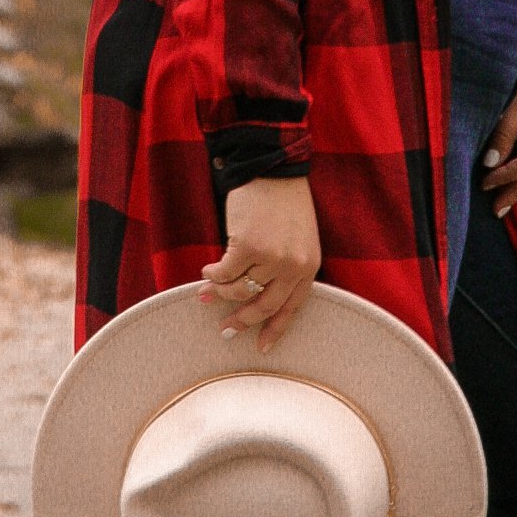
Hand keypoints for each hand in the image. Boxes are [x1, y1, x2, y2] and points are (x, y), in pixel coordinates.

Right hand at [197, 173, 321, 352]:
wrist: (274, 169)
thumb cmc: (284, 202)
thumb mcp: (297, 238)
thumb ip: (284, 267)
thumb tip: (251, 295)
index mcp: (309, 266)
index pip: (292, 308)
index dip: (275, 329)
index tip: (261, 347)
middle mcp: (293, 266)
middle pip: (264, 306)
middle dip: (241, 320)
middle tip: (225, 329)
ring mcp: (271, 257)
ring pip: (239, 289)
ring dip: (220, 292)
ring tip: (207, 289)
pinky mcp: (247, 246)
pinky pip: (224, 273)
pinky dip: (213, 274)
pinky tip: (207, 271)